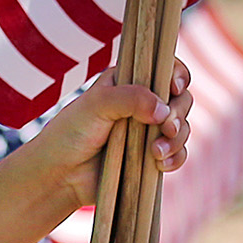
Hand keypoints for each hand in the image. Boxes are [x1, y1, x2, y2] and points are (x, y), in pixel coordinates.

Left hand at [39, 59, 193, 180]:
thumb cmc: (71, 132)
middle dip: (178, 112)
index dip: (177, 74)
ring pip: (182, 128)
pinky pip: (178, 154)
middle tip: (166, 127)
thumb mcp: (96, 105)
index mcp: (128, 82)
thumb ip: (130, 99)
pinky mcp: (151, 156)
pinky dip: (175, 158)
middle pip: (181, 99)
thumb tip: (164, 110)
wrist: (60, 174)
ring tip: (155, 152)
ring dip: (177, 139)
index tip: (174, 87)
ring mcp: (148, 131)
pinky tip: (160, 164)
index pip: (164, 69)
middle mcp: (142, 104)